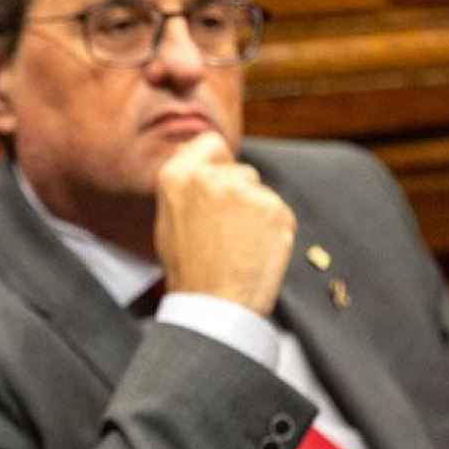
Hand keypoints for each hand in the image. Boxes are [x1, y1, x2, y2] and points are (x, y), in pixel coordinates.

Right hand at [153, 131, 295, 316]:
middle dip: (239, 194)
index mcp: (177, 176)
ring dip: (257, 213)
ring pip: (260, 193)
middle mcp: (211, 177)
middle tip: (226, 231)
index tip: (219, 183)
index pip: (210, 143)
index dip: (218, 162)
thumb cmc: (189, 269)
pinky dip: (273, 231)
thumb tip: (198, 162)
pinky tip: (256, 252)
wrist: (214, 305)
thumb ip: (186, 186)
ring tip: (240, 246)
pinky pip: (279, 213)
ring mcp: (245, 191)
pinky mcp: (275, 209)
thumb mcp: (168, 220)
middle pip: (240, 171)